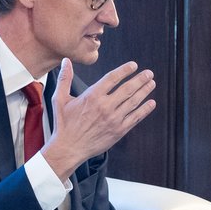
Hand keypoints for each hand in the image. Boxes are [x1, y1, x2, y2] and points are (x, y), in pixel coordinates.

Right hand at [41, 58, 156, 179]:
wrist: (68, 148)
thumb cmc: (64, 124)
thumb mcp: (59, 99)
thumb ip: (64, 78)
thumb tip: (65, 61)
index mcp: (92, 96)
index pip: (112, 78)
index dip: (125, 70)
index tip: (134, 65)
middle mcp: (105, 106)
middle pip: (127, 89)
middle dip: (140, 79)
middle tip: (149, 73)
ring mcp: (114, 119)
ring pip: (133, 102)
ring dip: (145, 91)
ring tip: (152, 83)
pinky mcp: (119, 131)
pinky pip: (135, 117)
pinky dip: (145, 109)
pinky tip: (152, 103)